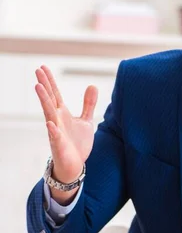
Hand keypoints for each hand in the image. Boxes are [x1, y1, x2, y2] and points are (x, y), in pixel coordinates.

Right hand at [35, 65, 97, 200]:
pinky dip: (53, 130)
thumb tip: (92, 85)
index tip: (42, 67)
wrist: (75, 165)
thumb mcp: (86, 120)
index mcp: (63, 114)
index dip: (50, 81)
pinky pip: (55, 137)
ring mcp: (56, 132)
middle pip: (49, 100)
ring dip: (44, 101)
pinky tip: (50, 122)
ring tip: (38, 87)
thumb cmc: (77, 142)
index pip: (55, 94)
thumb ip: (88, 104)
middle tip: (37, 71)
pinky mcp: (59, 145)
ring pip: (48, 114)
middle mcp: (57, 120)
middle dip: (44, 86)